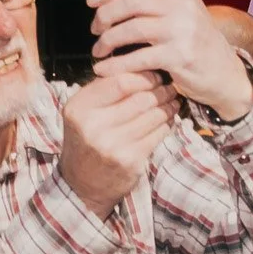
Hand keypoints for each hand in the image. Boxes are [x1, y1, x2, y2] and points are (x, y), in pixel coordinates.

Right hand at [60, 68, 180, 220]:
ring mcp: (113, 146)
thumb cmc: (85, 140)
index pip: (120, 82)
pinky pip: (158, 134)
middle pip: (140, 98)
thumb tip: (139, 67)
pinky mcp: (130, 161)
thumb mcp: (83, 112)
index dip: (143, 76)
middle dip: (160, 90)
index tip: (154, 75)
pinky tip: (169, 118)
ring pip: (153, 116)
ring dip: (168, 106)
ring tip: (172, 100)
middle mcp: (94, 127)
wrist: (81, 185)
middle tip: (169, 87)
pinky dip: (167, 124)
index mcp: (80, 108)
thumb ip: (104, 89)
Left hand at [87, 0, 252, 119]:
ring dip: (108, 40)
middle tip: (95, 27)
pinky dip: (116, 64)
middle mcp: (182, 5)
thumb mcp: (182, 10)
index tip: (92, 0)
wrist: (224, 71)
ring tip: (99, 49)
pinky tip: (105, 69)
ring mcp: (182, 30)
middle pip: (131, 1)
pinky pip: (138, 58)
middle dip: (105, 14)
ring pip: (132, 28)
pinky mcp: (179, 56)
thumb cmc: (196, 41)